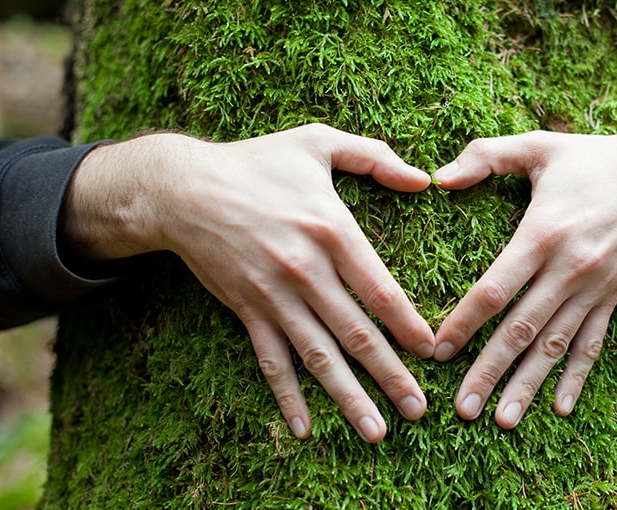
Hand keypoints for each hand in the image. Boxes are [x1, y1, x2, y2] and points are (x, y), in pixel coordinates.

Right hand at [61, 124, 434, 441]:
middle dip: (391, 376)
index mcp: (332, 230)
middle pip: (357, 334)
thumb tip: (423, 179)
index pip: (381, 291)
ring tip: (377, 432)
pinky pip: (271, 360)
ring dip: (349, 397)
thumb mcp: (318, 142)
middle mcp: (306, 270)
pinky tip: (303, 428)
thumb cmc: (257, 162)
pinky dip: (287, 396)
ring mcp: (274, 296)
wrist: (183, 188)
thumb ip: (375, 156)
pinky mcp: (247, 309)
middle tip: (418, 409)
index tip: (433, 353)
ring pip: (319, 356)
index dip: (410, 326)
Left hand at [432, 113, 616, 428]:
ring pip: (555, 346)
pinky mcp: (614, 298)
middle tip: (463, 410)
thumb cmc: (596, 159)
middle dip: (489, 371)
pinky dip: (577, 377)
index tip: (437, 352)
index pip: (494, 290)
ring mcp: (594, 289)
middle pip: (520, 330)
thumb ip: (486, 156)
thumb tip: (439, 176)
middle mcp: (568, 270)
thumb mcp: (540, 146)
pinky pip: (592, 344)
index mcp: (542, 234)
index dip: (463, 323)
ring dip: (528, 385)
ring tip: (502, 420)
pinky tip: (560, 407)